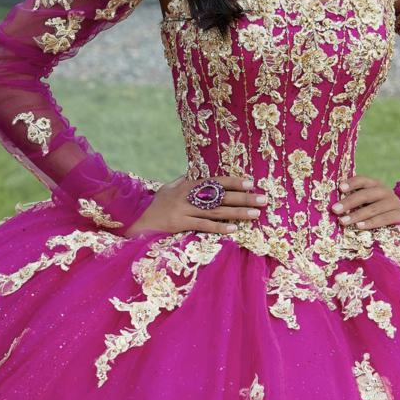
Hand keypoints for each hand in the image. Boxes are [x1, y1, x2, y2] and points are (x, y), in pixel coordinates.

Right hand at [124, 175, 266, 236]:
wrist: (136, 222)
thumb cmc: (155, 205)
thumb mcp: (169, 188)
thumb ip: (184, 180)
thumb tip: (196, 170)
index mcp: (187, 185)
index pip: (215, 181)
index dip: (233, 181)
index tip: (250, 182)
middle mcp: (187, 196)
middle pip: (220, 196)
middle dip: (243, 197)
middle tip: (263, 199)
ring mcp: (183, 210)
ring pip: (216, 211)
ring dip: (238, 213)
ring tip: (255, 214)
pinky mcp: (179, 224)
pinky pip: (203, 226)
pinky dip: (219, 228)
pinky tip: (233, 229)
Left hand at [330, 175, 399, 229]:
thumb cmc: (381, 209)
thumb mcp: (371, 201)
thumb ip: (357, 199)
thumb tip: (335, 204)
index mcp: (376, 184)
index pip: (362, 180)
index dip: (351, 183)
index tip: (340, 188)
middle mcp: (385, 191)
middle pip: (365, 195)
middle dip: (348, 202)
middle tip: (335, 210)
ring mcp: (394, 202)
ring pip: (372, 209)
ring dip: (356, 215)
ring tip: (343, 221)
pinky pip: (383, 219)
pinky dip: (370, 223)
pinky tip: (359, 227)